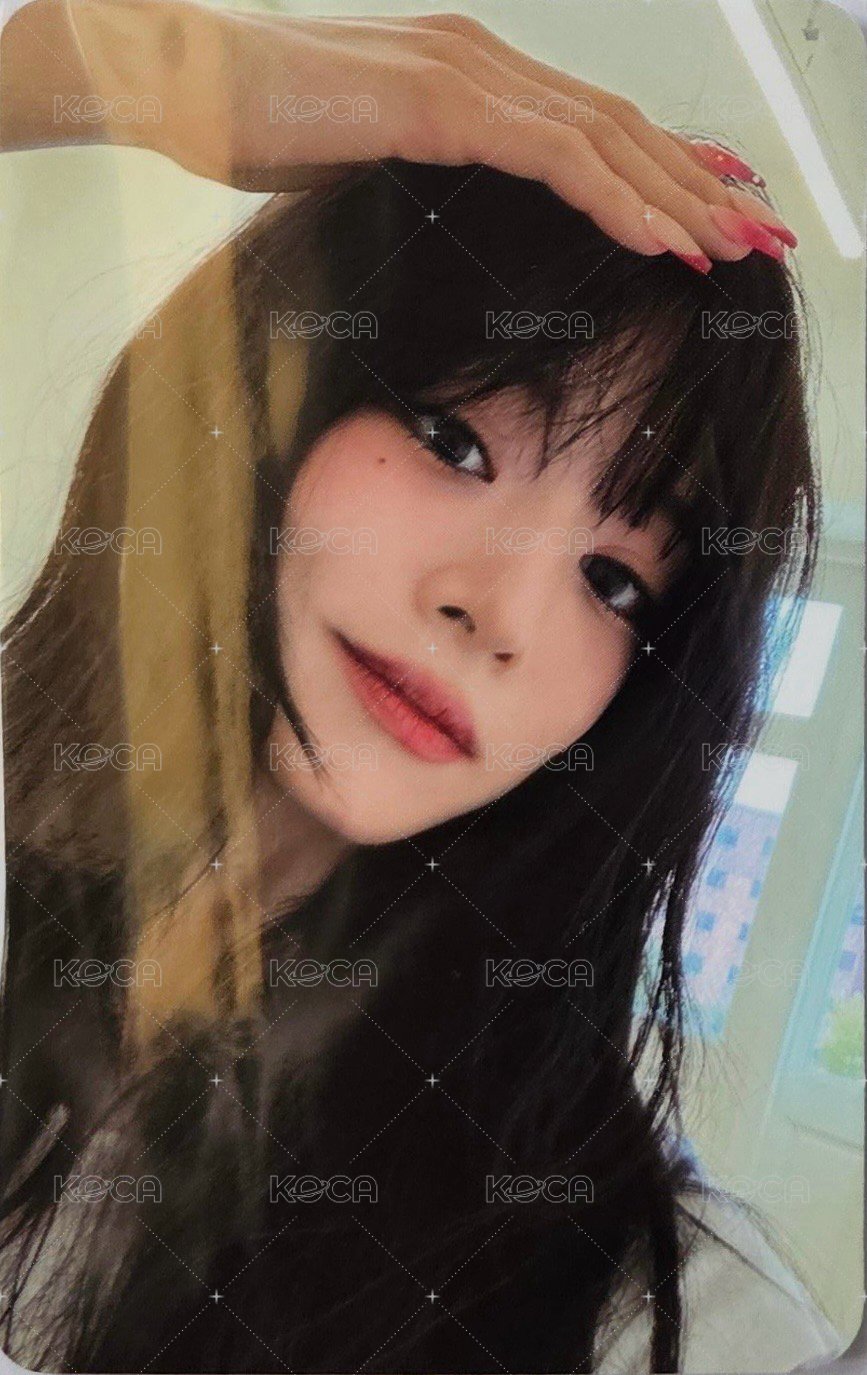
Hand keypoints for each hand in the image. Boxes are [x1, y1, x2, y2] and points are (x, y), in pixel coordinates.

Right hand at [1, 1, 795, 267]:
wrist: (181, 77)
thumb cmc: (256, 125)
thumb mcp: (363, 165)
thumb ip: (425, 182)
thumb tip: (452, 230)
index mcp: (472, 77)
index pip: (593, 127)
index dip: (665, 168)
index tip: (719, 206)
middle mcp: (486, 62)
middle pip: (621, 129)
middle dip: (700, 185)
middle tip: (763, 231)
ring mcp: (468, 74)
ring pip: (607, 141)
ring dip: (681, 198)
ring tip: (738, 246)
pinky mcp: (442, 101)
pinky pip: (556, 155)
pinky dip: (619, 197)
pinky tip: (665, 238)